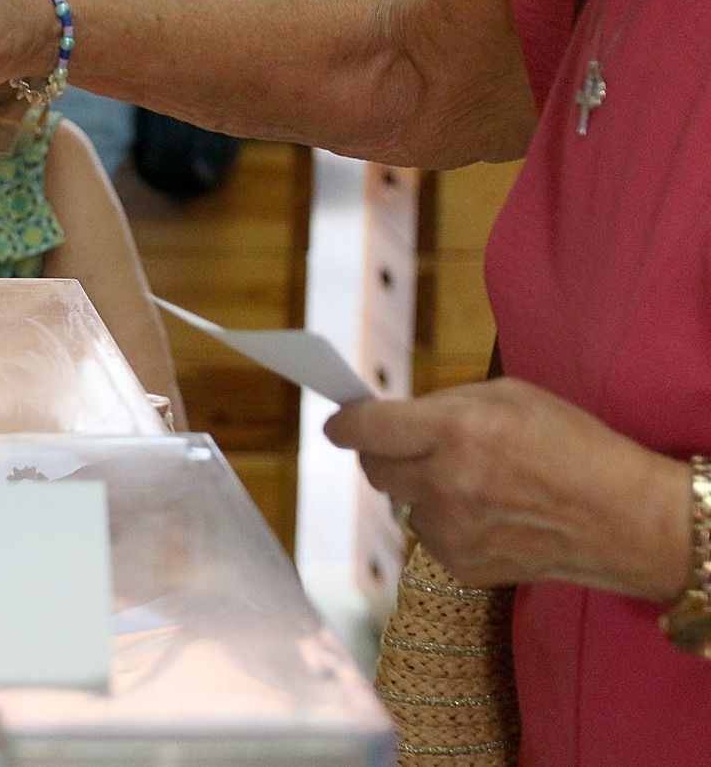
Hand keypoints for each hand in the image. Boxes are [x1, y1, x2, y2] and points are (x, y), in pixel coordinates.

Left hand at [325, 377, 685, 599]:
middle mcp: (446, 480)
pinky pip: (428, 535)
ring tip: (473, 483)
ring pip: (402, 503)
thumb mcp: (509, 396)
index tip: (337, 423)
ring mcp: (451, 528)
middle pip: (375, 468)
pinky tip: (488, 515)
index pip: (366, 428)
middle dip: (385, 453)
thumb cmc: (571, 445)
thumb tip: (389, 416)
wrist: (623, 519)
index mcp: (457, 429)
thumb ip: (444, 404)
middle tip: (412, 446)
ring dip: (422, 489)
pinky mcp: (459, 564)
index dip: (345, 424)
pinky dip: (445, 522)